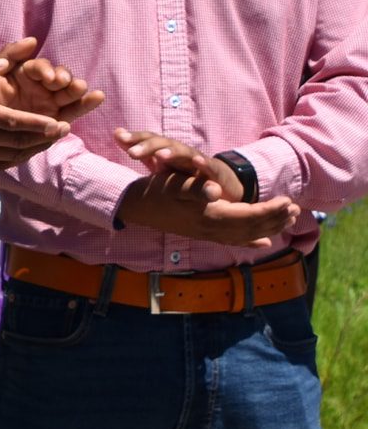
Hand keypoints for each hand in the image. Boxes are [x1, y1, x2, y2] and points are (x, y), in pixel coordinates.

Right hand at [0, 38, 75, 170]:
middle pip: (19, 141)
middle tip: (64, 130)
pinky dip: (17, 159)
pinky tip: (25, 152)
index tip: (60, 123)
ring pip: (12, 155)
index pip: (15, 121)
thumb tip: (8, 61)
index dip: (40, 124)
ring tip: (49, 140)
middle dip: (45, 137)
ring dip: (34, 149)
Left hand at [0, 52, 105, 124]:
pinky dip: (84, 104)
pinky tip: (97, 97)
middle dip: (66, 80)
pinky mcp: (55, 120)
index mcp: (24, 74)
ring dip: (78, 91)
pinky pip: (72, 112)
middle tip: (65, 85)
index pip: (40, 67)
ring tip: (88, 91)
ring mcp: (49, 103)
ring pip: (69, 94)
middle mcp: (40, 87)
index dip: (46, 70)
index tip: (47, 77)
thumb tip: (32, 40)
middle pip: (60, 79)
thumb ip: (7, 56)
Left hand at [112, 128, 245, 202]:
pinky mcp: (216, 173)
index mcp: (167, 151)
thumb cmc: (186, 174)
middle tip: (133, 153)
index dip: (136, 138)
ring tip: (160, 155)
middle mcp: (182, 153)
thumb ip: (140, 150)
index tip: (120, 138)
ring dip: (173, 153)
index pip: (150, 140)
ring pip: (185, 153)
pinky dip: (204, 164)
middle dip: (149, 146)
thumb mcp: (161, 165)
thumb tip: (117, 132)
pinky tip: (197, 162)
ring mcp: (199, 161)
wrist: (221, 185)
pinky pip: (211, 167)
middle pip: (165, 144)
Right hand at [113, 152, 297, 246]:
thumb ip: (195, 188)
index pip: (249, 215)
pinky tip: (263, 243)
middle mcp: (212, 229)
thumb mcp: (172, 185)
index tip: (288, 201)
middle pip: (251, 227)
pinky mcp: (202, 234)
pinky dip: (251, 241)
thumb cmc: (154, 192)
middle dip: (275, 220)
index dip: (270, 210)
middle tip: (296, 210)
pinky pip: (233, 241)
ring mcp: (207, 234)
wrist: (134, 207)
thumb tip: (214, 191)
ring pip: (246, 235)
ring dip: (268, 229)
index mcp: (209, 216)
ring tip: (286, 221)